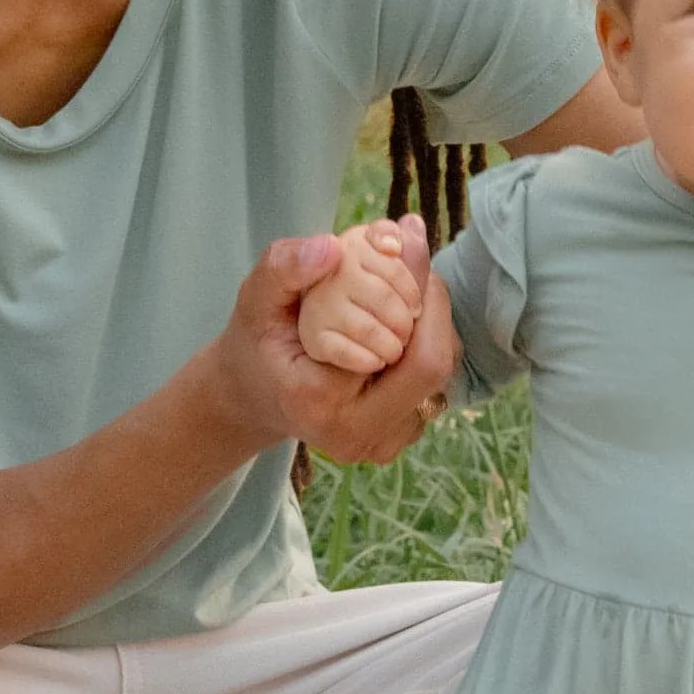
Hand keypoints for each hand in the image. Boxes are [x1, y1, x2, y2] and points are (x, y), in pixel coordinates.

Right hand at [216, 227, 459, 468]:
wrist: (252, 398)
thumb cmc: (256, 344)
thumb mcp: (255, 299)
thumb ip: (284, 268)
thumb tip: (333, 247)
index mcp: (320, 400)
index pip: (402, 345)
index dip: (416, 290)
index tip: (405, 246)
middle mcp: (355, 435)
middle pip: (433, 365)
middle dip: (432, 308)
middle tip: (416, 269)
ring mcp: (378, 447)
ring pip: (440, 377)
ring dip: (432, 329)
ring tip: (406, 297)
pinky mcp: (394, 444)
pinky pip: (433, 390)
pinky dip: (426, 352)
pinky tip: (400, 332)